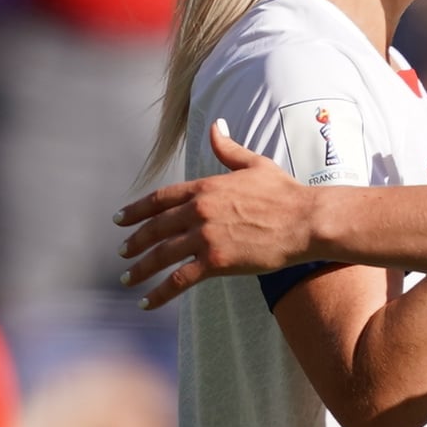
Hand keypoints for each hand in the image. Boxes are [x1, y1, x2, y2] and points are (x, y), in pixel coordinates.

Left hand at [115, 120, 313, 309]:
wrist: (306, 221)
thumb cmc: (286, 193)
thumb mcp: (255, 164)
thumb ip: (229, 149)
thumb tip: (215, 125)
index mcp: (205, 187)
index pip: (160, 199)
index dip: (137, 210)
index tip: (120, 218)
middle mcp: (198, 210)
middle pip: (155, 227)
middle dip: (135, 240)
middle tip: (122, 251)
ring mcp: (205, 237)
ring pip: (161, 254)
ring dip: (140, 268)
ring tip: (128, 278)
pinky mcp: (216, 262)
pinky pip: (178, 280)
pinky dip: (159, 292)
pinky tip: (146, 302)